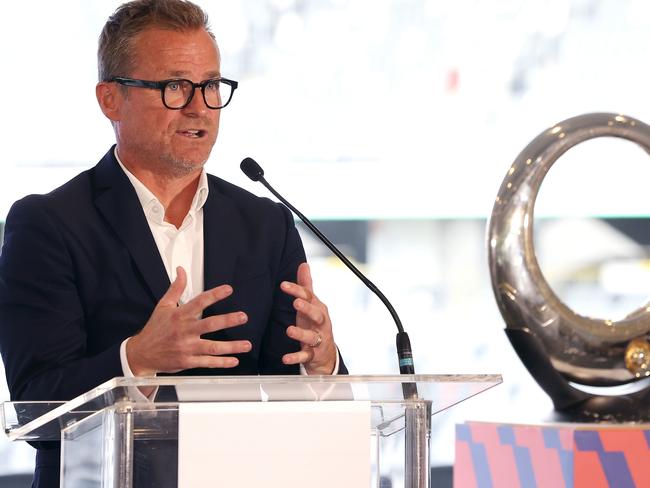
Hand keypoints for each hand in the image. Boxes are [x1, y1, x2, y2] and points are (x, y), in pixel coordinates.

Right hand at [127, 266, 250, 375]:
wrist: (140, 353)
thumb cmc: (155, 329)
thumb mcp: (163, 306)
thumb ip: (176, 288)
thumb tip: (181, 271)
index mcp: (180, 315)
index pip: (199, 302)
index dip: (215, 295)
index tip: (228, 289)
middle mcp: (184, 331)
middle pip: (209, 324)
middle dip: (228, 320)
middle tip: (243, 317)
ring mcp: (186, 348)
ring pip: (212, 347)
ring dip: (231, 347)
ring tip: (246, 344)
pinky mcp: (187, 362)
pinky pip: (207, 363)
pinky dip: (221, 363)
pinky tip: (234, 360)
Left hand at [280, 262, 336, 373]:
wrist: (326, 355)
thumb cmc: (315, 325)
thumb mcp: (312, 305)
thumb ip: (306, 286)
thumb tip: (303, 264)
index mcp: (318, 309)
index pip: (308, 297)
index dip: (297, 290)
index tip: (283, 285)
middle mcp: (321, 323)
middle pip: (316, 314)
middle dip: (307, 308)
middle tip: (296, 303)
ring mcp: (318, 340)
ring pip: (311, 336)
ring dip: (301, 333)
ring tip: (289, 330)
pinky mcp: (313, 355)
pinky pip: (305, 356)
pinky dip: (296, 357)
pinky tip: (285, 358)